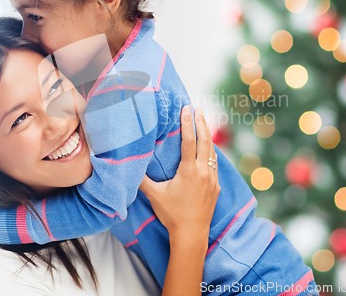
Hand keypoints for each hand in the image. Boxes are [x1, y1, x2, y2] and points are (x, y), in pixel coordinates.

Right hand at [139, 106, 219, 241]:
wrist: (192, 235)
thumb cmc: (172, 214)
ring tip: (203, 123)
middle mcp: (204, 172)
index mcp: (189, 171)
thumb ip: (142, 179)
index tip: (187, 109)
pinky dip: (211, 152)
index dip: (187, 123)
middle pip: (205, 141)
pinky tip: (208, 149)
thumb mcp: (154, 195)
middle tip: (198, 109)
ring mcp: (212, 179)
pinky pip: (215, 164)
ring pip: (212, 152)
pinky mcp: (216, 187)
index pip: (189, 141)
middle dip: (201, 123)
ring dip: (207, 136)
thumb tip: (129, 164)